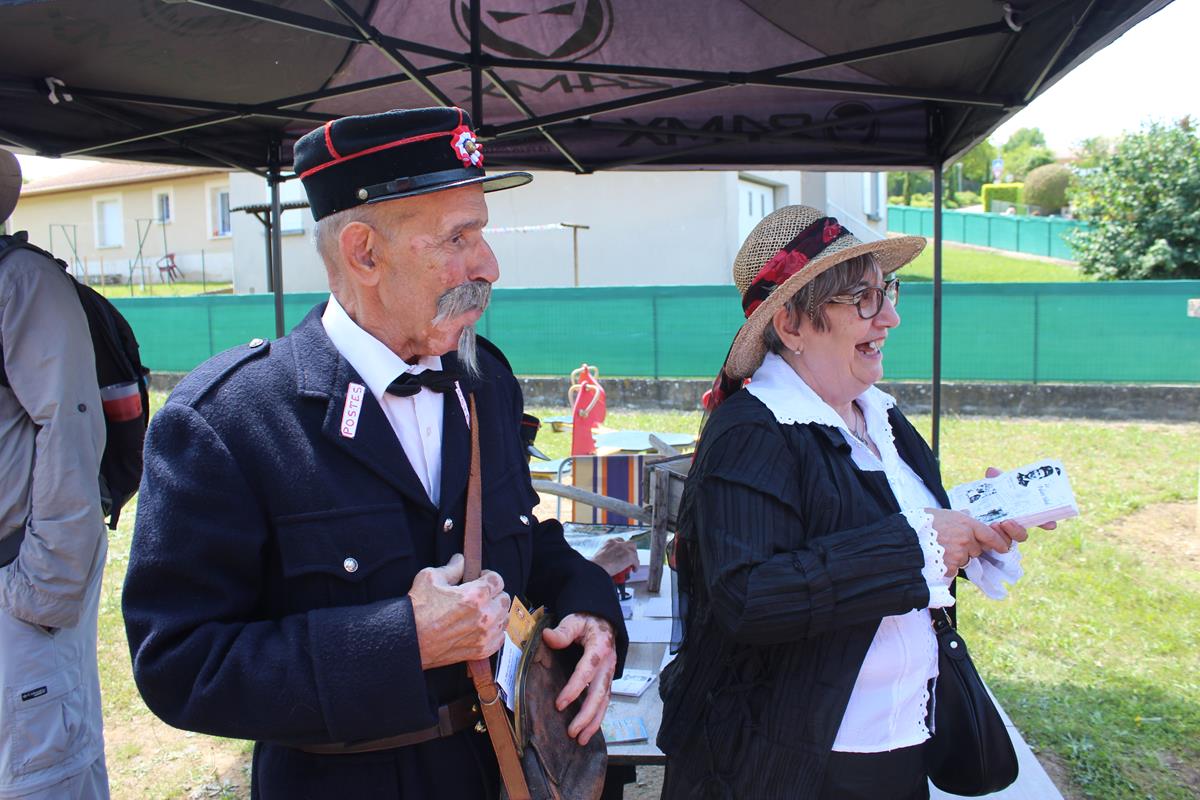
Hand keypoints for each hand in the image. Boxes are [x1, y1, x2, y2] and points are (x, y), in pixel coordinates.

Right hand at [409, 554, 509, 669]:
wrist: (409, 640)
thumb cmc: (418, 609)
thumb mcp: (431, 578)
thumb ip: (451, 567)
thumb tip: (461, 560)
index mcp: (476, 595)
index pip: (498, 580)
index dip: (489, 576)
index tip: (481, 578)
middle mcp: (485, 615)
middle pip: (504, 598)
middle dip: (494, 594)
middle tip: (481, 595)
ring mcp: (485, 635)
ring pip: (504, 618)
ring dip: (496, 613)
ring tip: (481, 611)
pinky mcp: (482, 650)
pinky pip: (500, 638)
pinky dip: (494, 632)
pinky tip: (481, 627)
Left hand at [541, 613, 616, 745]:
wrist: (604, 621)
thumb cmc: (587, 621)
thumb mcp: (575, 620)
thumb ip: (563, 631)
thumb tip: (548, 636)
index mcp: (599, 648)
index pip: (586, 672)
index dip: (574, 689)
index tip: (559, 704)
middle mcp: (607, 664)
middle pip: (599, 693)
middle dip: (586, 715)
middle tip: (572, 731)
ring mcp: (609, 674)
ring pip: (604, 701)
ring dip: (593, 722)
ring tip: (580, 739)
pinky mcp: (607, 681)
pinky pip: (604, 701)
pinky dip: (597, 717)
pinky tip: (587, 731)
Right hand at [590, 539, 638, 576]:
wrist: (596, 569)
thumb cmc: (596, 565)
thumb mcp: (600, 555)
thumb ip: (606, 555)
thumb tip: (609, 561)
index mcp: (610, 542)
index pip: (620, 540)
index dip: (623, 547)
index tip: (622, 552)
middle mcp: (618, 543)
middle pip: (630, 543)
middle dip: (631, 550)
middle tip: (630, 557)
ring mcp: (625, 549)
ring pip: (634, 552)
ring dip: (634, 558)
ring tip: (632, 565)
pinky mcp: (629, 557)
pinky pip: (636, 561)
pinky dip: (636, 566)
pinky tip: (634, 570)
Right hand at [925, 508, 1011, 575]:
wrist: (905, 539)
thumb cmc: (921, 523)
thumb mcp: (941, 513)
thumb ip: (957, 518)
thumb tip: (966, 515)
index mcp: (965, 524)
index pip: (989, 535)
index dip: (997, 542)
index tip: (1002, 548)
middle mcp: (965, 539)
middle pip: (976, 549)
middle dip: (968, 549)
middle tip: (950, 543)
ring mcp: (958, 553)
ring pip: (964, 559)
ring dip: (956, 557)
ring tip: (939, 550)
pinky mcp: (950, 567)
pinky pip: (954, 568)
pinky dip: (947, 566)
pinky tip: (935, 558)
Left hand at [983, 467, 1055, 542]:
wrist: (971, 505)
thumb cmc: (990, 494)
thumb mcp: (994, 486)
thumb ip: (996, 479)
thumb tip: (991, 471)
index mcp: (1020, 513)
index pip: (1038, 520)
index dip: (1046, 523)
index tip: (1051, 524)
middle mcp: (1013, 526)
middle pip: (1022, 535)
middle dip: (1017, 531)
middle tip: (1008, 522)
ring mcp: (1001, 534)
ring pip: (1008, 541)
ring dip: (1003, 534)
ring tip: (995, 524)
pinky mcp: (988, 539)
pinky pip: (993, 542)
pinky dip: (991, 536)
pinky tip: (987, 530)